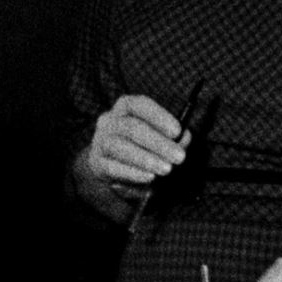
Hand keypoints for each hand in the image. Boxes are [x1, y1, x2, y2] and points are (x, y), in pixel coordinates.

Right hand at [75, 94, 189, 205]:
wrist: (110, 164)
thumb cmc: (139, 144)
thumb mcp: (156, 135)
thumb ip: (172, 136)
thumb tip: (184, 137)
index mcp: (125, 107)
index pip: (139, 105)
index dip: (159, 116)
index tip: (177, 131)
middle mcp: (109, 121)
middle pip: (131, 127)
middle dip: (158, 142)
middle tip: (179, 156)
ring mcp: (100, 141)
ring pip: (120, 147)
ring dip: (146, 158)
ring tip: (166, 169)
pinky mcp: (97, 163)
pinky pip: (113, 167)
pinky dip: (133, 172)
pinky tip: (149, 177)